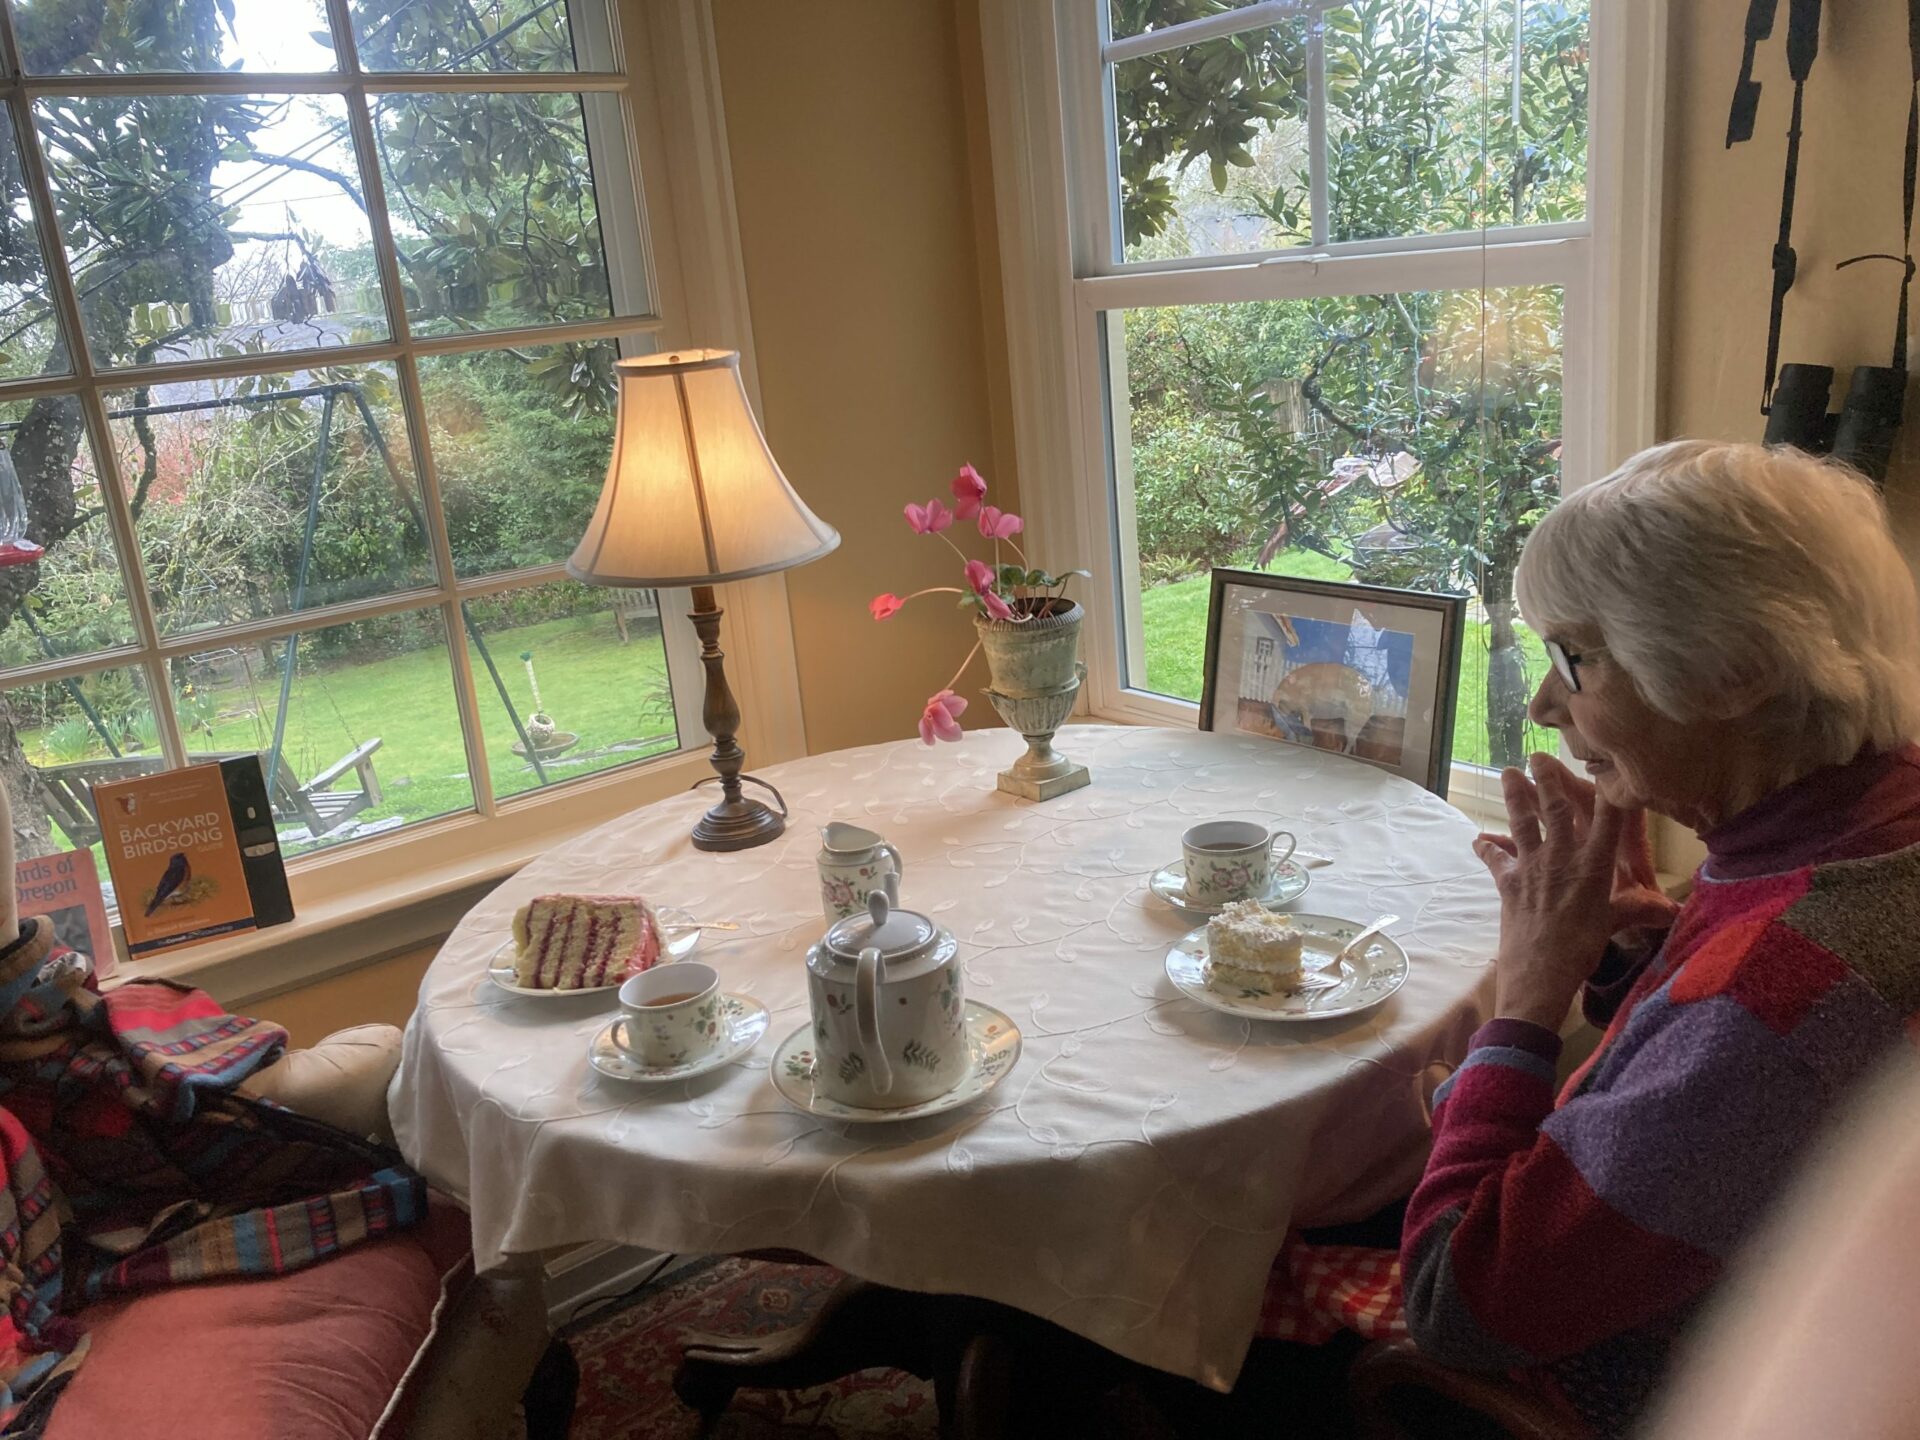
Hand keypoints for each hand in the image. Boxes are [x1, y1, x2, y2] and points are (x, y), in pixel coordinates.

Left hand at [1473, 754, 1660, 1028]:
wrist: (1537, 976)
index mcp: (1593, 866)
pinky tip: (1478, 838)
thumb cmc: (1581, 951)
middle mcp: (1562, 859)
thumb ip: (1637, 910)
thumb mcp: (1612, 926)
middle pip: (1556, 811)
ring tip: (1507, 774)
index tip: (1604, 763)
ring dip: (1514, 797)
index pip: (1607, 820)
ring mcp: (1532, 868)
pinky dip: (1488, 847)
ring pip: (1523, 823)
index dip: (1607, 791)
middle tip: (1537, 755)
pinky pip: (1496, 859)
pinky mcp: (1508, 883)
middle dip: (1549, 781)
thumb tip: (1673, 910)